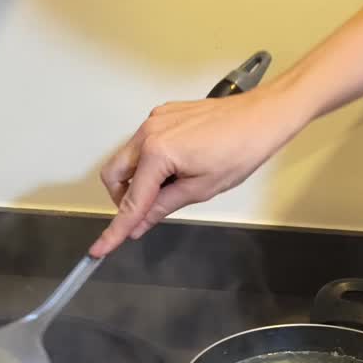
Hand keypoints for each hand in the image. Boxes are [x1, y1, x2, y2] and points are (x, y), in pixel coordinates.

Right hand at [89, 84, 310, 256]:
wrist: (261, 117)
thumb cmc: (240, 150)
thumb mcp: (201, 189)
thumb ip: (163, 207)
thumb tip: (139, 224)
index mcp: (157, 153)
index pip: (131, 201)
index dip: (116, 229)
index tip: (101, 248)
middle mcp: (148, 132)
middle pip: (114, 175)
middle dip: (123, 198)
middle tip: (148, 211)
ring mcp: (154, 120)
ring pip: (127, 158)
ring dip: (139, 179)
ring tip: (174, 184)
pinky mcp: (163, 114)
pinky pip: (143, 143)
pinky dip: (151, 161)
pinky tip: (179, 166)